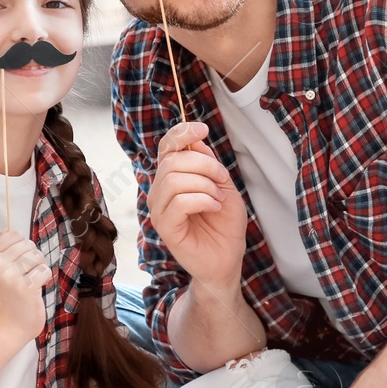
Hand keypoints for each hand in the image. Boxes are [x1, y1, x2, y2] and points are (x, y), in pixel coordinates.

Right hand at [0, 229, 48, 339]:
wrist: (10, 324)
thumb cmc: (9, 294)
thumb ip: (1, 248)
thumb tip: (5, 231)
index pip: (14, 234)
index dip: (22, 247)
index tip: (17, 263)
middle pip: (28, 244)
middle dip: (33, 259)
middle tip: (25, 275)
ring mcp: (10, 276)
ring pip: (38, 256)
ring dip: (39, 268)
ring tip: (30, 281)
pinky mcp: (25, 287)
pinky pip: (45, 271)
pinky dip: (44, 279)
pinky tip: (35, 289)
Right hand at [147, 122, 246, 290]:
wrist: (227, 259)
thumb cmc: (225, 225)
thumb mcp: (222, 186)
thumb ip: (207, 164)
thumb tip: (195, 141)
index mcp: (172, 178)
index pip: (166, 147)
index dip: (181, 133)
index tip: (203, 128)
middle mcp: (160, 192)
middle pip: (172, 161)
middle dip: (205, 165)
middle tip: (223, 180)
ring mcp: (159, 210)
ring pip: (174, 180)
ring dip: (205, 184)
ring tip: (218, 198)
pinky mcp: (165, 227)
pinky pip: (179, 202)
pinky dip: (202, 200)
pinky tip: (214, 207)